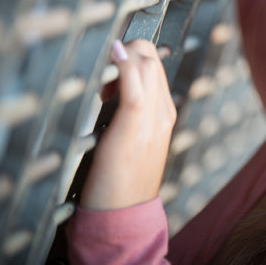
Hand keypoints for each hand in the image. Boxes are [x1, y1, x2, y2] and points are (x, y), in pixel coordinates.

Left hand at [80, 39, 176, 209]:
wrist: (123, 216)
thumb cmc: (119, 184)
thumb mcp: (128, 143)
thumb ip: (125, 116)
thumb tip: (108, 92)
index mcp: (164, 115)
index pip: (154, 65)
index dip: (131, 56)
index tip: (107, 72)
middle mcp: (162, 112)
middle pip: (152, 58)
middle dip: (127, 48)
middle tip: (101, 73)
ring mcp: (152, 118)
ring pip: (147, 64)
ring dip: (123, 53)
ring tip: (101, 78)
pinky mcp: (135, 127)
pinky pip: (135, 86)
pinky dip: (125, 65)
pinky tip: (114, 55)